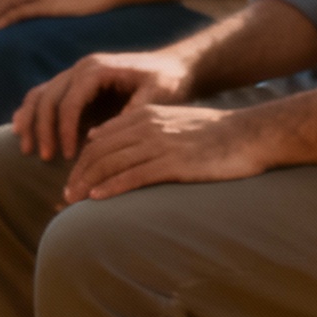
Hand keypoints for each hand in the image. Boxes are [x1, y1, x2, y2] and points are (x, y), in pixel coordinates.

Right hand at [11, 47, 197, 161]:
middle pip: (48, 98)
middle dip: (44, 129)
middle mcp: (80, 68)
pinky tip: (22, 132)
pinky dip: (30, 113)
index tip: (68, 156)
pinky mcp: (73, 84)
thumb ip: (132, 111)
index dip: (65, 130)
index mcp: (96, 69)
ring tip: (27, 149)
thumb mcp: (157, 95)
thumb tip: (100, 134)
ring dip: (30, 121)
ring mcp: (73, 74)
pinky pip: (43, 95)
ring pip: (39, 95)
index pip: (69, 102)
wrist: (173, 66)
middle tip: (45, 157)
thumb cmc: (168, 82)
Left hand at [60, 103, 270, 202]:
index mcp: (144, 116)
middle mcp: (147, 127)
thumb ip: (136, 127)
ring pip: (111, 163)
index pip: (100, 138)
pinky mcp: (174, 163)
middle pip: (99, 151)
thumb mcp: (170, 121)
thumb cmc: (213, 133)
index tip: (71, 177)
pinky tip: (97, 198)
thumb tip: (98, 137)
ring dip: (88, 183)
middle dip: (78, 173)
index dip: (81, 159)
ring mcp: (160, 145)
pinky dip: (111, 187)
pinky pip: (134, 175)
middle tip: (65, 194)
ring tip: (73, 200)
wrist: (251, 134)